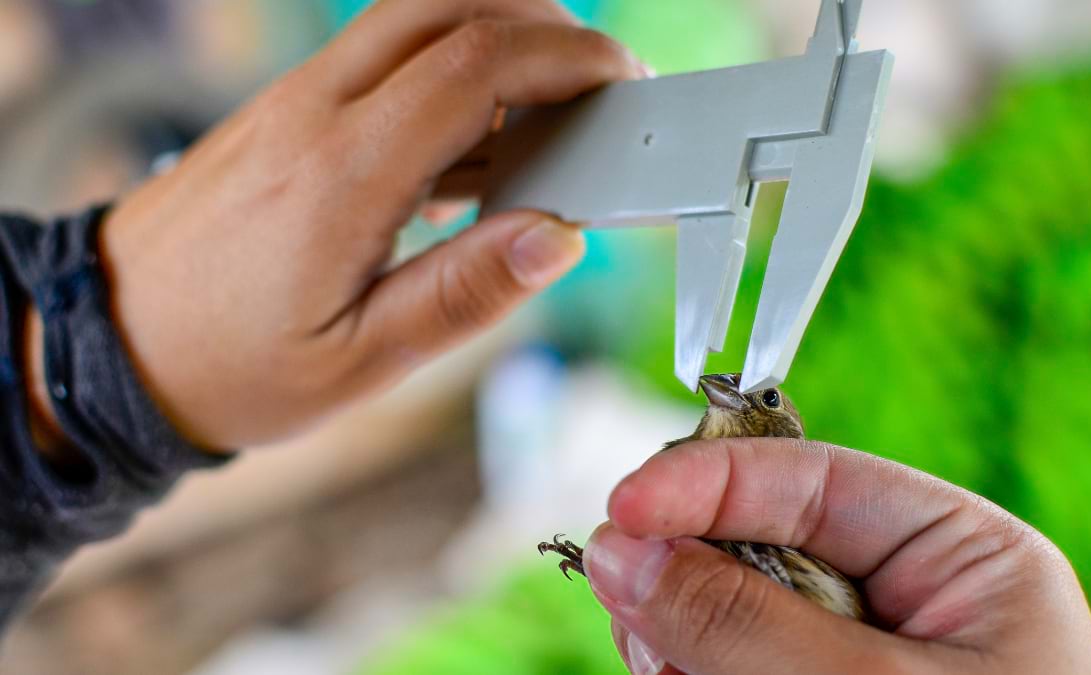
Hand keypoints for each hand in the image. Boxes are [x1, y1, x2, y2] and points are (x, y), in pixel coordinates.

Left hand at [38, 1, 643, 449]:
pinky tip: (474, 149)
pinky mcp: (286, 110)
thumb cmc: (233, 364)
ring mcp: (295, 101)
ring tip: (548, 121)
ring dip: (497, 42)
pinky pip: (383, 58)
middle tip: (600, 86)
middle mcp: (316, 113)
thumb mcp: (359, 361)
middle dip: (544, 26)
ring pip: (415, 19)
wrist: (116, 340)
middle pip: (450, 7)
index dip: (566, 58)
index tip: (623, 83)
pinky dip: (450, 73)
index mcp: (343, 175)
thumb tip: (560, 238)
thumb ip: (464, 295)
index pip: (475, 65)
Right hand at [584, 439, 1090, 673]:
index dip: (708, 480)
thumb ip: (747, 623)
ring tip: (670, 671)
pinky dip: (690, 671)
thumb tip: (622, 553)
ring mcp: (850, 657)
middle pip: (755, 539)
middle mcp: (901, 597)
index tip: (623, 511)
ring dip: (678, 637)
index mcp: (960, 556)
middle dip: (684, 568)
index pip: (814, 476)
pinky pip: (727, 662)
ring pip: (725, 609)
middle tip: (632, 609)